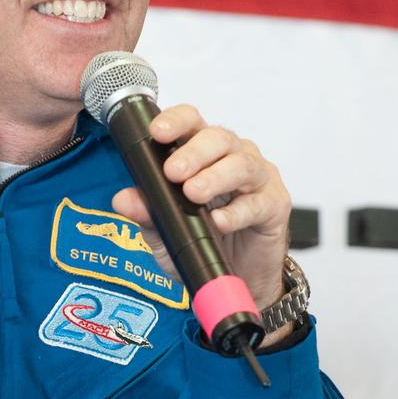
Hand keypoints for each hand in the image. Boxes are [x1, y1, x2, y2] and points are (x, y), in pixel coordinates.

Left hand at [111, 104, 292, 340]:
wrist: (238, 277)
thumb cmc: (204, 243)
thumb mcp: (165, 231)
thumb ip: (146, 213)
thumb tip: (122, 199)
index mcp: (203, 152)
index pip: (191, 122)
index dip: (176, 121)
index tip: (157, 132)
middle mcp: (232, 156)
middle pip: (217, 137)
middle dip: (193, 153)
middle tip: (173, 172)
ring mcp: (257, 177)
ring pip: (241, 164)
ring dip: (214, 177)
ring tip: (193, 194)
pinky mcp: (275, 204)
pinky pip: (257, 202)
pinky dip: (236, 212)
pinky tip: (219, 221)